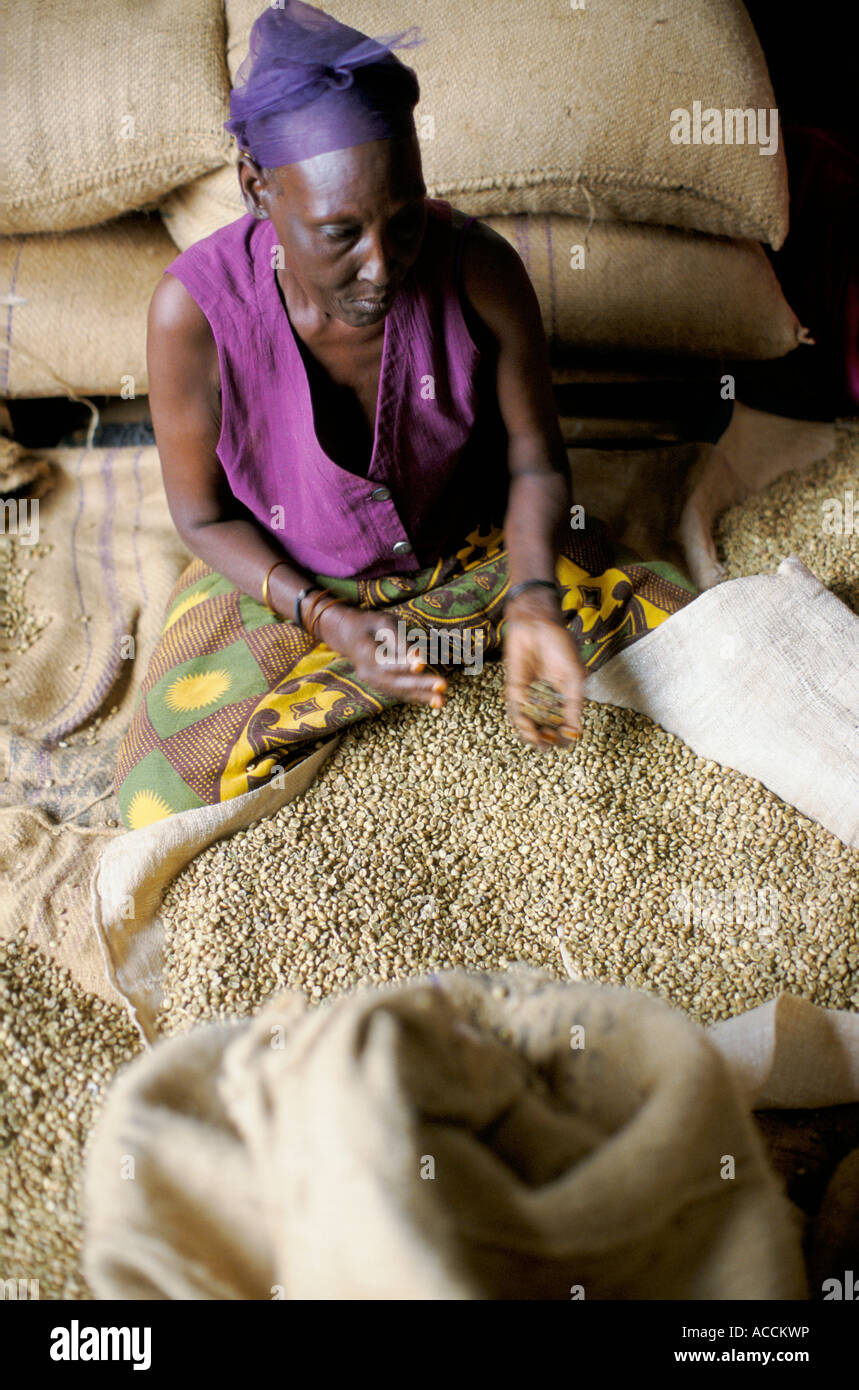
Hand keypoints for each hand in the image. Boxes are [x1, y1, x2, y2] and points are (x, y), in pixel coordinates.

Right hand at [315, 600, 447, 708]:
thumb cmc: (369, 624)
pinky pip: (399, 693)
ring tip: (441, 701)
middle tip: (443, 684)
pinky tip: (435, 701)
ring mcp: (371, 681)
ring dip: (421, 696)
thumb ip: (399, 639)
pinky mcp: (380, 686)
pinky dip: (417, 697)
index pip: (385, 661)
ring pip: (398, 691)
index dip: (403, 664)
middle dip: (420, 684)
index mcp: (363, 651)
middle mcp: (366, 671)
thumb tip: (419, 656)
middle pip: (394, 681)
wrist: (348, 635)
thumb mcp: (382, 622)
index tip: (422, 664)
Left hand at [503, 591, 584, 748]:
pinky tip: (526, 725)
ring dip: (530, 732)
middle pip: (543, 725)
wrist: (537, 623)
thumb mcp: (574, 677)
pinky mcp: (514, 686)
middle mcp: (545, 697)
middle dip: (544, 737)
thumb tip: (576, 731)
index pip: (562, 723)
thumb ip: (574, 704)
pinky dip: (520, 718)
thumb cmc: (560, 645)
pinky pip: (515, 707)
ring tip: (536, 740)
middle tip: (547, 745)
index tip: (564, 742)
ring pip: (528, 719)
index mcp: (562, 696)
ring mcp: (529, 692)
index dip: (562, 735)